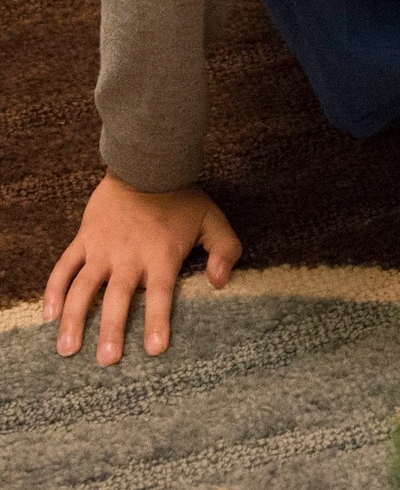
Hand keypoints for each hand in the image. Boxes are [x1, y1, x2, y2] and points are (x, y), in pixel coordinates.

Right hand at [44, 172, 239, 363]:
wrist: (147, 165)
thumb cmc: (182, 198)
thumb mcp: (213, 220)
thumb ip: (225, 250)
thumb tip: (221, 283)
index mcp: (161, 255)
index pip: (160, 295)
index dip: (157, 321)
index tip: (154, 350)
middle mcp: (129, 256)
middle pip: (117, 299)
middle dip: (111, 330)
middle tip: (107, 360)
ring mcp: (102, 248)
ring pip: (82, 288)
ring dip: (73, 319)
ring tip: (68, 349)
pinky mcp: (83, 239)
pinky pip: (63, 268)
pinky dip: (53, 292)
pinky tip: (48, 316)